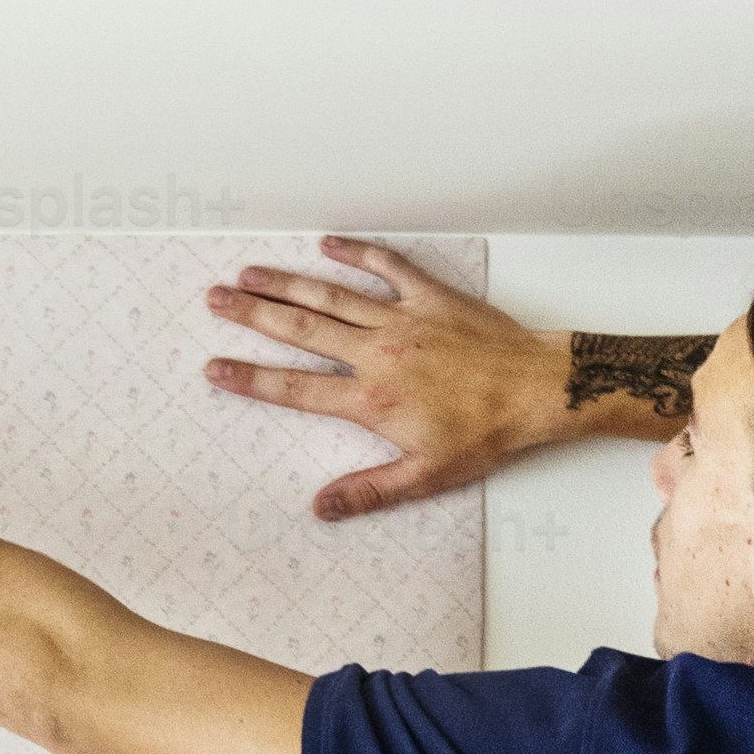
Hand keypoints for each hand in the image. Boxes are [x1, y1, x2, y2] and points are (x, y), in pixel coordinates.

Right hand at [199, 236, 582, 519]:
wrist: (538, 390)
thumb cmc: (486, 435)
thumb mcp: (426, 476)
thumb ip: (369, 492)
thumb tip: (320, 509)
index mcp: (371, 400)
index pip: (296, 389)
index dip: (251, 379)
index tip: (216, 368)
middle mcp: (377, 354)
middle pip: (301, 331)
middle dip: (253, 315)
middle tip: (215, 300)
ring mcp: (403, 320)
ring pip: (332, 297)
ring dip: (287, 283)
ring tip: (250, 274)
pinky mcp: (432, 298)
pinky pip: (388, 268)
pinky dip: (357, 254)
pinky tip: (328, 244)